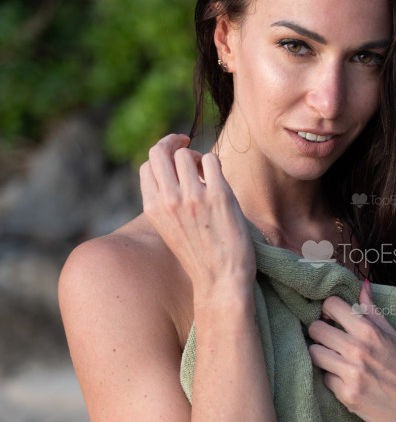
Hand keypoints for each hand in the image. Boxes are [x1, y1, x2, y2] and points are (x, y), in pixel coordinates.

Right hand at [140, 134, 254, 294]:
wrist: (221, 281)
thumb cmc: (200, 257)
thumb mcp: (170, 229)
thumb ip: (166, 202)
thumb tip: (174, 171)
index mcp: (153, 209)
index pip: (147, 166)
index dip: (161, 156)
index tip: (173, 153)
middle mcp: (169, 200)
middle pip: (160, 151)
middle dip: (172, 141)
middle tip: (186, 141)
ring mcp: (193, 196)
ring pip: (186, 153)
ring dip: (197, 156)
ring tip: (207, 173)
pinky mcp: (219, 195)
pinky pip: (212, 160)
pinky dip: (215, 164)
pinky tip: (219, 182)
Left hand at [306, 278, 395, 421]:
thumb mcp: (394, 335)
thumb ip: (373, 311)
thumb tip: (362, 285)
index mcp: (369, 331)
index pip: (331, 305)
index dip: (328, 310)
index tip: (332, 319)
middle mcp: (358, 350)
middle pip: (316, 329)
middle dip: (320, 333)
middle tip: (330, 340)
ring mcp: (351, 373)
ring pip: (314, 354)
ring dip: (322, 356)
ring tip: (335, 360)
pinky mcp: (347, 395)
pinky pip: (324, 379)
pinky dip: (333, 380)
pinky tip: (347, 381)